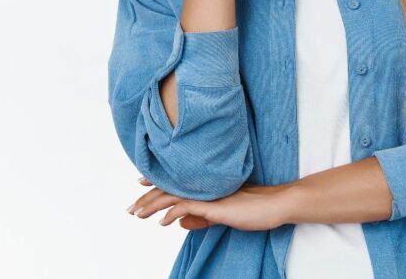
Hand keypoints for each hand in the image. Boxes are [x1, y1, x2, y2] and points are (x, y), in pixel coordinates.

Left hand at [128, 177, 293, 231]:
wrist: (274, 204)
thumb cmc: (253, 208)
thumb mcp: (222, 214)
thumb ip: (202, 217)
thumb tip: (180, 222)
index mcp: (206, 185)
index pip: (176, 182)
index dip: (156, 182)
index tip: (140, 184)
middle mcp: (204, 185)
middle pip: (169, 189)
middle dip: (147, 198)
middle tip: (130, 208)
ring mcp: (208, 193)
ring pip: (173, 196)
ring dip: (152, 205)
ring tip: (137, 214)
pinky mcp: (214, 205)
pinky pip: (186, 207)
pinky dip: (171, 213)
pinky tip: (162, 222)